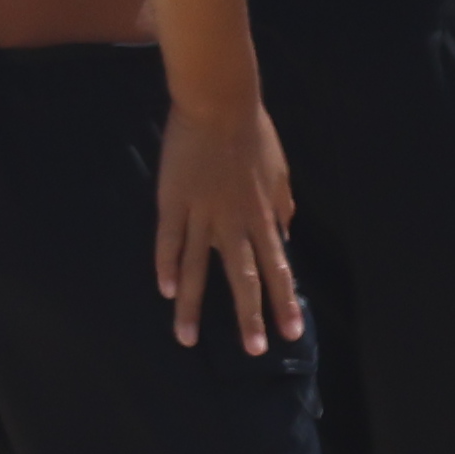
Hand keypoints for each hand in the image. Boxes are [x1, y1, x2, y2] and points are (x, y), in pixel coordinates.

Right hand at [154, 91, 301, 356]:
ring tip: (186, 338)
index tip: (291, 333)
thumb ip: (283, 206)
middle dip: (248, 317)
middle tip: (254, 351)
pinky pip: (168, 239)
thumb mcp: (280, 172)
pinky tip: (163, 290)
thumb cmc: (253, 133)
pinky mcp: (173, 200)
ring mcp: (201, 213)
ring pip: (197, 269)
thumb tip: (285, 235)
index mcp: (264, 216)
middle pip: (242, 278)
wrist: (219, 102)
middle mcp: (235, 222)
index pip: (278, 269)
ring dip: (192, 306)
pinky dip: (165, 265)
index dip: (285, 302)